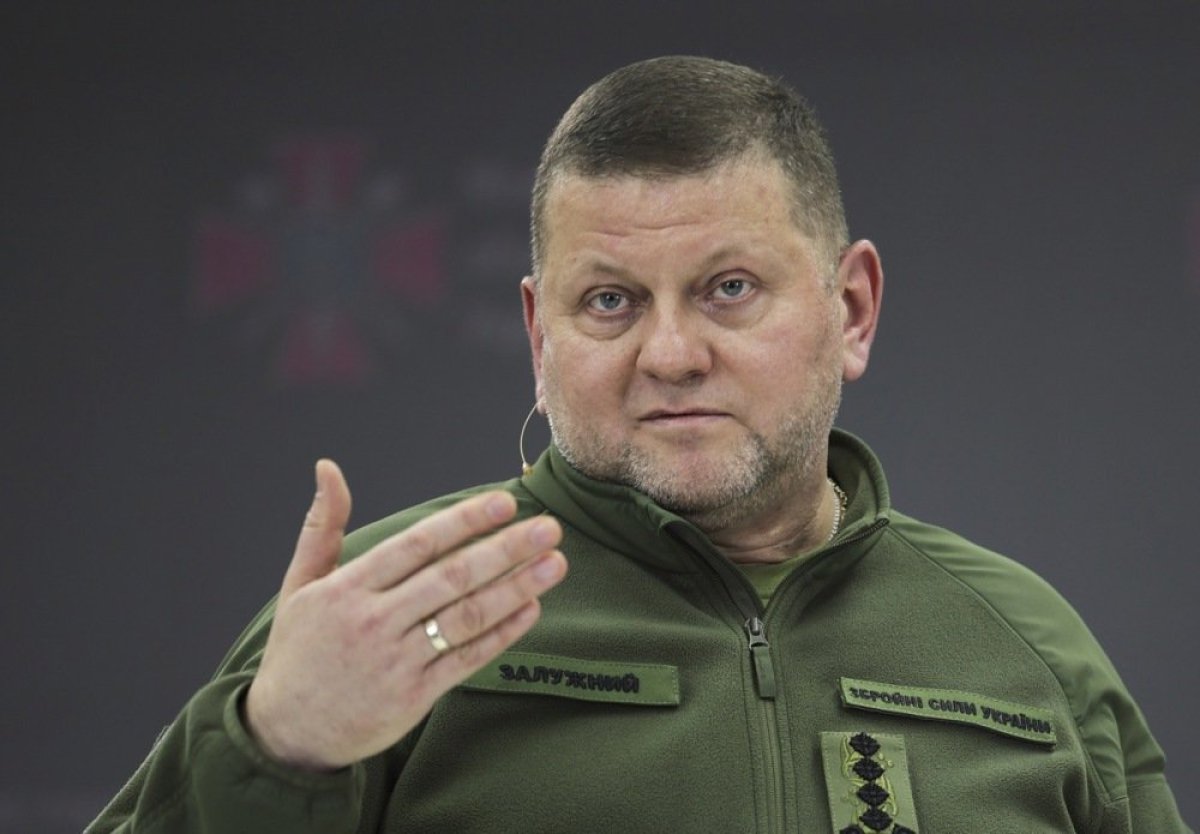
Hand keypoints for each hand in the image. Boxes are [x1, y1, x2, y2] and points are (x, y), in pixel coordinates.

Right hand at [244, 459, 565, 769]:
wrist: (286, 733)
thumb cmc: (299, 651)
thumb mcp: (299, 585)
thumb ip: (322, 526)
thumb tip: (328, 468)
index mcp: (347, 589)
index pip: (416, 545)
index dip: (464, 521)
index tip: (505, 502)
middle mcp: (372, 622)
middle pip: (450, 577)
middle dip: (505, 549)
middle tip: (549, 527)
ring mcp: (395, 661)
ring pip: (465, 617)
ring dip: (516, 588)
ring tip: (554, 563)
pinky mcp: (412, 697)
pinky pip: (466, 660)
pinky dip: (501, 634)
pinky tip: (531, 609)